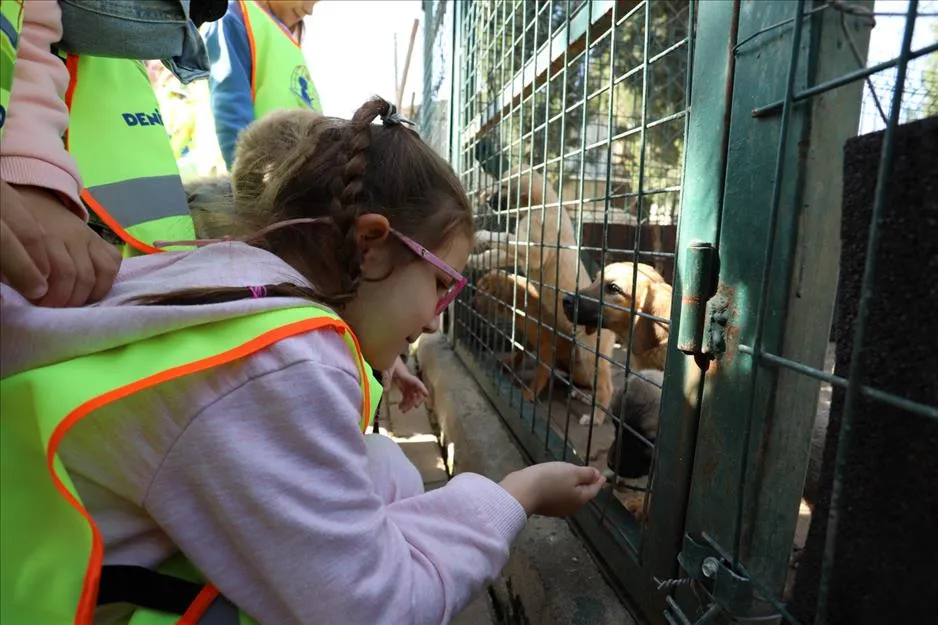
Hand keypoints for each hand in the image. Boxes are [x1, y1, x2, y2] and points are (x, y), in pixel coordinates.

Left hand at [7, 184, 120, 306]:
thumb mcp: (13, 247)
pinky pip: (114, 261)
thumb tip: (30, 291)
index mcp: (44, 236)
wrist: (35, 202)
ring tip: (74, 303)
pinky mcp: (100, 239)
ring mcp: (89, 236)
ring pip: (102, 271)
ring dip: (89, 295)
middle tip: (57, 309)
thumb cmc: (20, 232)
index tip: (41, 306)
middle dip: (71, 300)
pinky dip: (106, 280)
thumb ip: (18, 267)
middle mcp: (71, 235)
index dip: (54, 296)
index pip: (60, 272)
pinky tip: (91, 290)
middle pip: (81, 275)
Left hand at [384, 356, 428, 412]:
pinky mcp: (402, 384)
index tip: (426, 395)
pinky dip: (404, 401)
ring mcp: (405, 382)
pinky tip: (400, 407)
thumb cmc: (388, 360)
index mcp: (405, 375)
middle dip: (414, 400)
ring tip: (402, 410)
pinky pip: (406, 394)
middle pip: (415, 390)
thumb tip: (386, 390)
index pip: (415, 382)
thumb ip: (386, 378)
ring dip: (409, 403)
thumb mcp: (385, 369)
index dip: (421, 388)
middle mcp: (408, 379)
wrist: (386, 354)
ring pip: (411, 394)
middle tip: (407, 409)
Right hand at [499, 462, 605, 517]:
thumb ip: (586, 474)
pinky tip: (556, 482)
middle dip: (586, 484)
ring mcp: (557, 508)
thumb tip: (597, 475)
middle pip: (582, 494)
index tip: (602, 475)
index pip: (594, 489)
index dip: (598, 481)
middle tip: (589, 475)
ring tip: (573, 477)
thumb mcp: (572, 472)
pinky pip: (558, 496)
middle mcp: (571, 507)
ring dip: (573, 487)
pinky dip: (561, 489)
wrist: (522, 491)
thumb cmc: (550, 480)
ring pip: (570, 496)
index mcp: (580, 499)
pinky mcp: (544, 506)